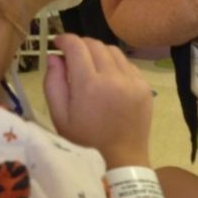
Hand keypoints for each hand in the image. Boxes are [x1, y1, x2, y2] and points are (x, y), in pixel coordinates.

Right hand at [43, 34, 153, 167]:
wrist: (122, 158)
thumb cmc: (85, 140)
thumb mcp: (59, 116)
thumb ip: (53, 83)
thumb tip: (54, 57)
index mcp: (89, 85)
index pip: (76, 46)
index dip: (64, 39)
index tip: (58, 42)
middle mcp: (113, 77)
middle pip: (95, 44)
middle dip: (80, 45)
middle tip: (72, 56)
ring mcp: (132, 80)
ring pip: (112, 50)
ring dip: (98, 52)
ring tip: (91, 66)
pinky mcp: (144, 85)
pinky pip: (127, 63)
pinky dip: (115, 64)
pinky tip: (108, 78)